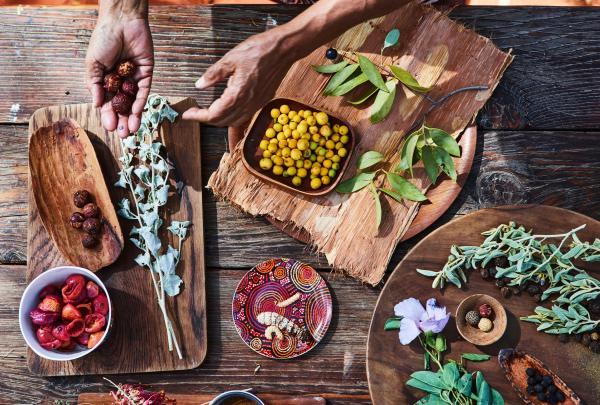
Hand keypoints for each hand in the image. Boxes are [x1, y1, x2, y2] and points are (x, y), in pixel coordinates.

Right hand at [86, 15, 152, 137]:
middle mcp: (120, 82)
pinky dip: (141, 103)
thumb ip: (94, 84)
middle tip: (123, 136)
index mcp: (105, 80)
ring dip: (133, 117)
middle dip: (122, 121)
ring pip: (133, 102)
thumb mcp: (93, 64)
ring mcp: (134, 79)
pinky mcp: (146, 74)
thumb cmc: (103, 39)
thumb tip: (95, 105)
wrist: (121, 22)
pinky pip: (144, 92)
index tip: (110, 128)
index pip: (107, 103)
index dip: (108, 116)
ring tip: (132, 130)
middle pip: (122, 106)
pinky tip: (138, 114)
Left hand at [182, 30, 294, 127]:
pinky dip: (233, 117)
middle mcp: (248, 104)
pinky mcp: (263, 100)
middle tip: (194, 112)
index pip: (214, 114)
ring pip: (234, 121)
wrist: (284, 50)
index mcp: (237, 94)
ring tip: (208, 112)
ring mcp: (256, 104)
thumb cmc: (259, 51)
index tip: (187, 114)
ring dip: (220, 120)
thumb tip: (199, 85)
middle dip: (206, 119)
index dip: (198, 116)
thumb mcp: (231, 58)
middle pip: (223, 121)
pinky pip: (245, 116)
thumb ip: (213, 74)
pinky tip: (228, 110)